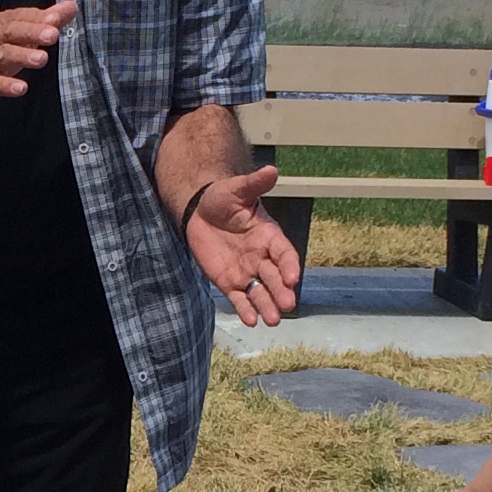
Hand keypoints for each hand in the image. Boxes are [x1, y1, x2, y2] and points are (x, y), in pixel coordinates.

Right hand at [0, 1, 78, 114]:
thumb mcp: (20, 35)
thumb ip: (47, 21)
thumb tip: (71, 6)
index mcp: (4, 25)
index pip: (21, 17)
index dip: (38, 17)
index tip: (56, 17)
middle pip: (12, 31)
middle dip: (32, 31)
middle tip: (52, 33)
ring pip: (3, 55)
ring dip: (22, 56)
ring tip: (42, 59)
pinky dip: (5, 85)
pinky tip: (21, 88)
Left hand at [185, 160, 300, 325]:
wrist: (199, 211)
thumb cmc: (222, 198)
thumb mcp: (237, 189)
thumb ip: (254, 184)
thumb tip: (272, 170)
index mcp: (269, 235)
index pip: (284, 253)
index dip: (289, 265)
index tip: (293, 277)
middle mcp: (261, 256)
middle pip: (275, 277)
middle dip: (281, 291)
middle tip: (287, 305)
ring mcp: (246, 271)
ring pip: (260, 291)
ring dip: (267, 306)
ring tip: (272, 320)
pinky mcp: (229, 282)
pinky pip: (239, 298)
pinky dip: (245, 309)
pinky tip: (251, 321)